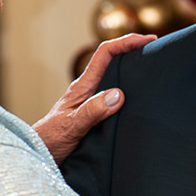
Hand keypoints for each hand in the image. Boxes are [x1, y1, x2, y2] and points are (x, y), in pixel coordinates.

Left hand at [32, 33, 153, 163]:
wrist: (38, 154)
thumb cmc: (50, 140)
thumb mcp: (72, 126)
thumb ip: (93, 111)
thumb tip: (118, 94)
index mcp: (82, 86)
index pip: (105, 54)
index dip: (126, 42)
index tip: (147, 40)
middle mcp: (87, 89)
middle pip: (112, 60)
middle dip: (134, 51)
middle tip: (157, 51)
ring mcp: (89, 100)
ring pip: (113, 77)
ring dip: (132, 70)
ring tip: (153, 70)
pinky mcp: (93, 112)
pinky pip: (113, 94)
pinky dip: (128, 89)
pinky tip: (138, 98)